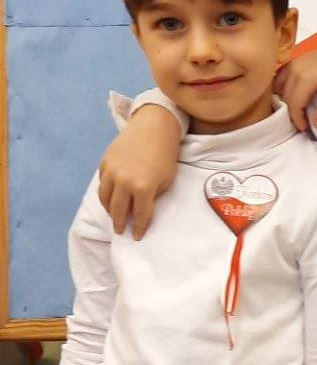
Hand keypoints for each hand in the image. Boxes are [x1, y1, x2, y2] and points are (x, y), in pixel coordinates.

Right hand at [98, 108, 182, 237]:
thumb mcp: (166, 180)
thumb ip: (152, 197)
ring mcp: (111, 171)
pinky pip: (102, 184)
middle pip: (118, 211)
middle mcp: (123, 181)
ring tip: (113, 216)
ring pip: (105, 199)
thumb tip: (139, 209)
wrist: (154, 127)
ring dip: (109, 210)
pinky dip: (105, 193)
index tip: (136, 237)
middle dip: (119, 223)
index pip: (139, 215)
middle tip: (120, 231)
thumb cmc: (165, 154)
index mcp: (143, 187)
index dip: (138, 228)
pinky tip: (110, 198)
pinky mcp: (105, 162)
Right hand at [276, 41, 316, 132]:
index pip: (294, 104)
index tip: (304, 128)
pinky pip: (280, 76)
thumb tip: (316, 124)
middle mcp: (296, 68)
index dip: (297, 119)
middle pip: (286, 97)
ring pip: (279, 87)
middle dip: (292, 112)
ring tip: (297, 110)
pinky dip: (282, 88)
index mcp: (306, 78)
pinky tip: (292, 95)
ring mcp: (294, 62)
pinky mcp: (295, 60)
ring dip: (285, 100)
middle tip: (302, 122)